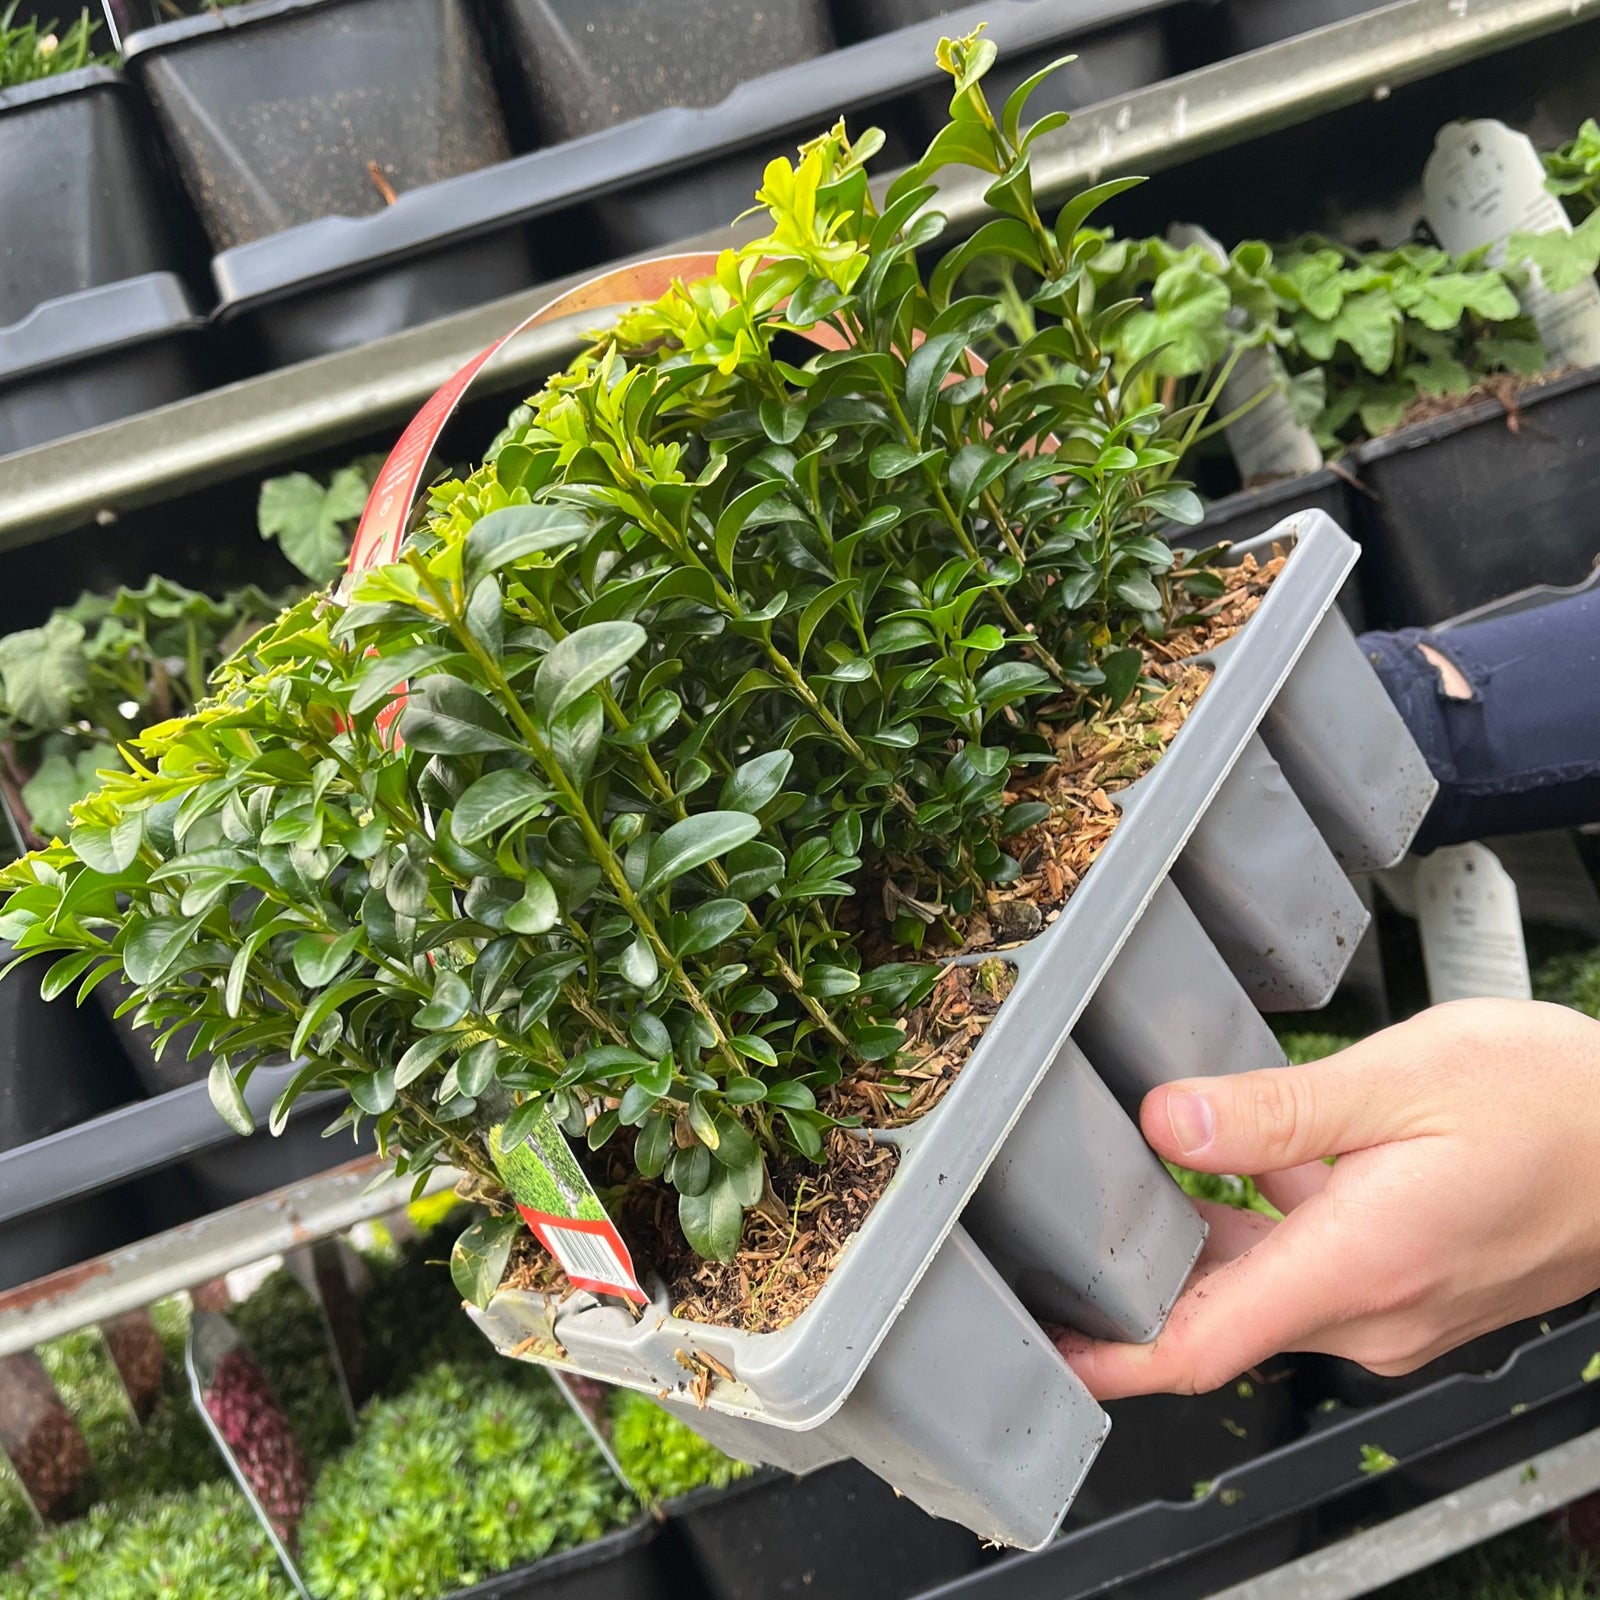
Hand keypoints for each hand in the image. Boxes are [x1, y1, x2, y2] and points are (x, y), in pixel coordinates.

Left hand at [1057, 999, 1599, 1398]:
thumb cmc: (1555, 1104)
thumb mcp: (1403, 1079)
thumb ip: (1274, 1112)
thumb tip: (1168, 1123)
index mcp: (1360, 1266)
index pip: (1203, 1347)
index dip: (1111, 1358)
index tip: (1046, 1346)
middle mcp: (1373, 1309)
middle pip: (1218, 1316)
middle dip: (1133, 1283)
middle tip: (1057, 1230)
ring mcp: (1396, 1307)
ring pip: (1261, 1289)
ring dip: (1193, 1251)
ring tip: (1124, 1187)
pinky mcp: (1411, 1285)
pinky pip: (1306, 1270)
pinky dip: (1255, 1233)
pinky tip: (1229, 1169)